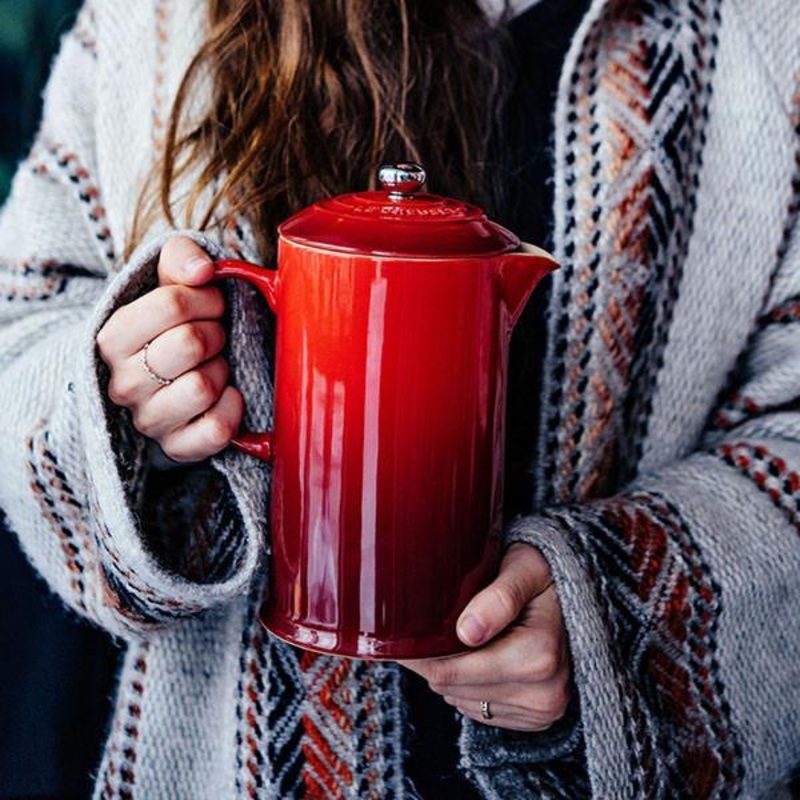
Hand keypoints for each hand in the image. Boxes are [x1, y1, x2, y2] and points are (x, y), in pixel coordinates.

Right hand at [96, 236, 243, 461]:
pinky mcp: (177, 447)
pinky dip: (232, 408)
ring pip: (201, 387)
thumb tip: (203, 270)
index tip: (212, 304)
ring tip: (215, 366)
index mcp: (113, 337)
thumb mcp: (173, 282)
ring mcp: (148, 420)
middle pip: (189, 343)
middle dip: (215, 333)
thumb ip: (182, 257)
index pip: (171, 304)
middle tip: (216, 337)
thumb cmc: (180, 326)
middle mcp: (123, 383)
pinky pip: (216, 429)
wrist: (178, 379)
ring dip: (222, 371)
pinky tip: (228, 395)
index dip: (206, 298)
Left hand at [401, 543, 570, 731]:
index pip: (452, 673)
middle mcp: (546, 692)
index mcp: (539, 656)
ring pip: (463, 702)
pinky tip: (479, 656)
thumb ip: (498, 597)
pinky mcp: (537, 718)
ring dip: (453, 675)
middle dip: (435, 663)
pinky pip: (481, 710)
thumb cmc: (543, 572)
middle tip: (426, 632)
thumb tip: (466, 632)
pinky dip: (471, 686)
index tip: (401, 637)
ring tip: (459, 639)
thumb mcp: (523, 568)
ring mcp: (543, 710)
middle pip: (453, 690)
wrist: (574, 591)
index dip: (420, 655)